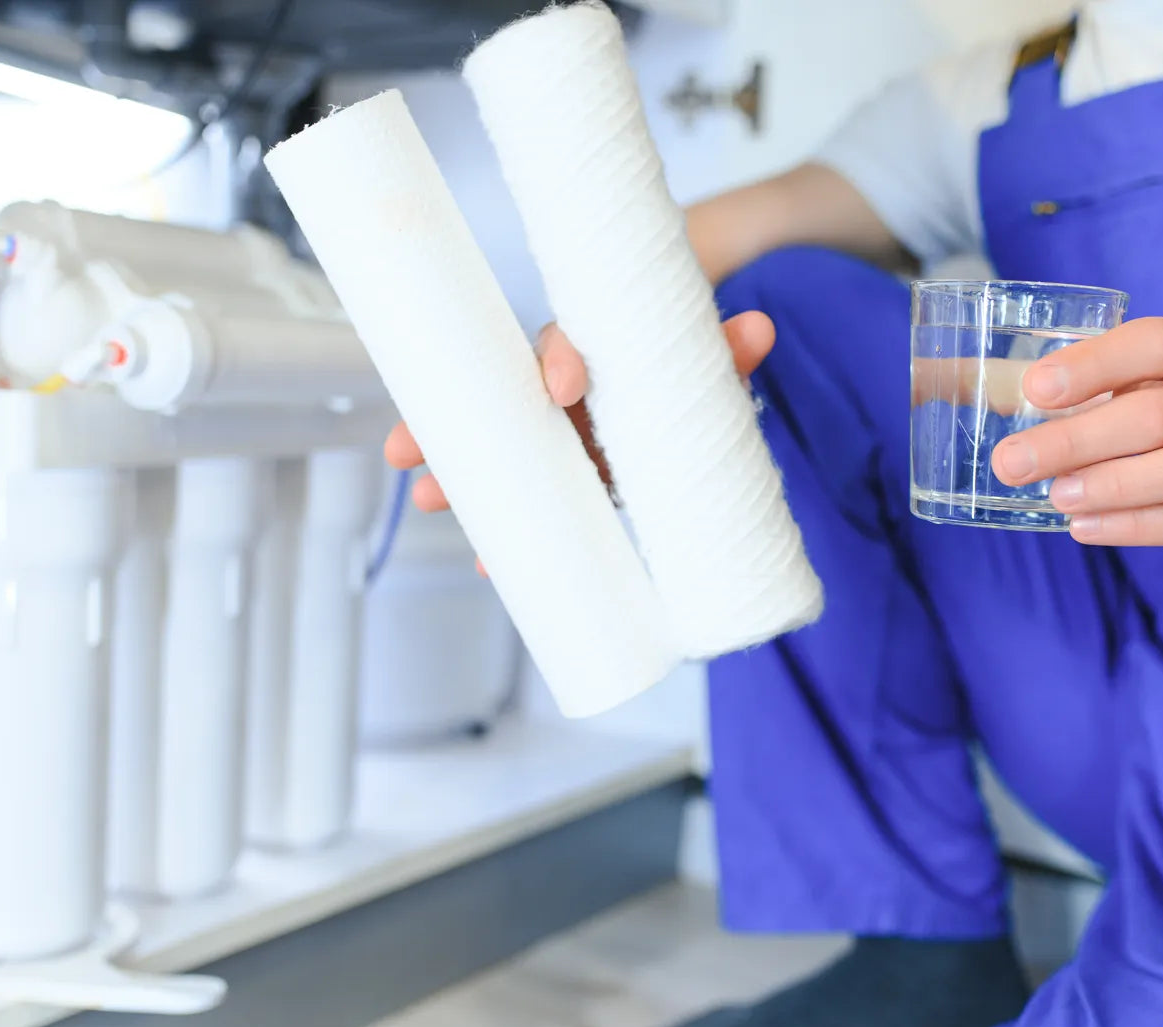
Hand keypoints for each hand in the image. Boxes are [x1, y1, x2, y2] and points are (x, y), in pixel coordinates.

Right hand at [383, 311, 776, 567]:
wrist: (687, 392)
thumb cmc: (679, 372)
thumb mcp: (699, 365)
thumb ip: (722, 352)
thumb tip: (759, 328)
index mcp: (593, 355)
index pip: (562, 346)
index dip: (561, 360)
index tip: (564, 387)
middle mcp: (562, 392)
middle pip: (496, 401)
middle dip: (448, 424)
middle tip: (403, 447)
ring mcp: (557, 436)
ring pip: (495, 451)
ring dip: (458, 476)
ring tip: (423, 496)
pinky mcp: (565, 476)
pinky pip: (525, 500)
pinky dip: (508, 533)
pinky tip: (487, 561)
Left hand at [991, 317, 1162, 556]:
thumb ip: (1104, 380)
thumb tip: (992, 387)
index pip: (1156, 344)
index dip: (1094, 364)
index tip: (1036, 388)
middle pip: (1157, 416)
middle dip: (1077, 439)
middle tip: (1013, 459)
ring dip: (1110, 486)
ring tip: (1055, 495)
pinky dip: (1132, 527)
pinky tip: (1084, 527)